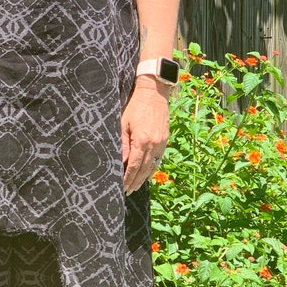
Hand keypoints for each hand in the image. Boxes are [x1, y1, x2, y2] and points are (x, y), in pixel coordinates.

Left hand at [121, 77, 170, 193]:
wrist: (154, 94)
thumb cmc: (134, 107)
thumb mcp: (123, 124)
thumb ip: (123, 144)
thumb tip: (121, 162)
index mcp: (142, 141)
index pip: (134, 166)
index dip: (127, 178)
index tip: (122, 187)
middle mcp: (154, 144)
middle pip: (143, 169)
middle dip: (135, 182)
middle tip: (127, 192)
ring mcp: (162, 143)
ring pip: (152, 166)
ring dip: (143, 178)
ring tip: (135, 187)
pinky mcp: (165, 141)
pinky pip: (159, 159)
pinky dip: (152, 169)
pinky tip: (147, 175)